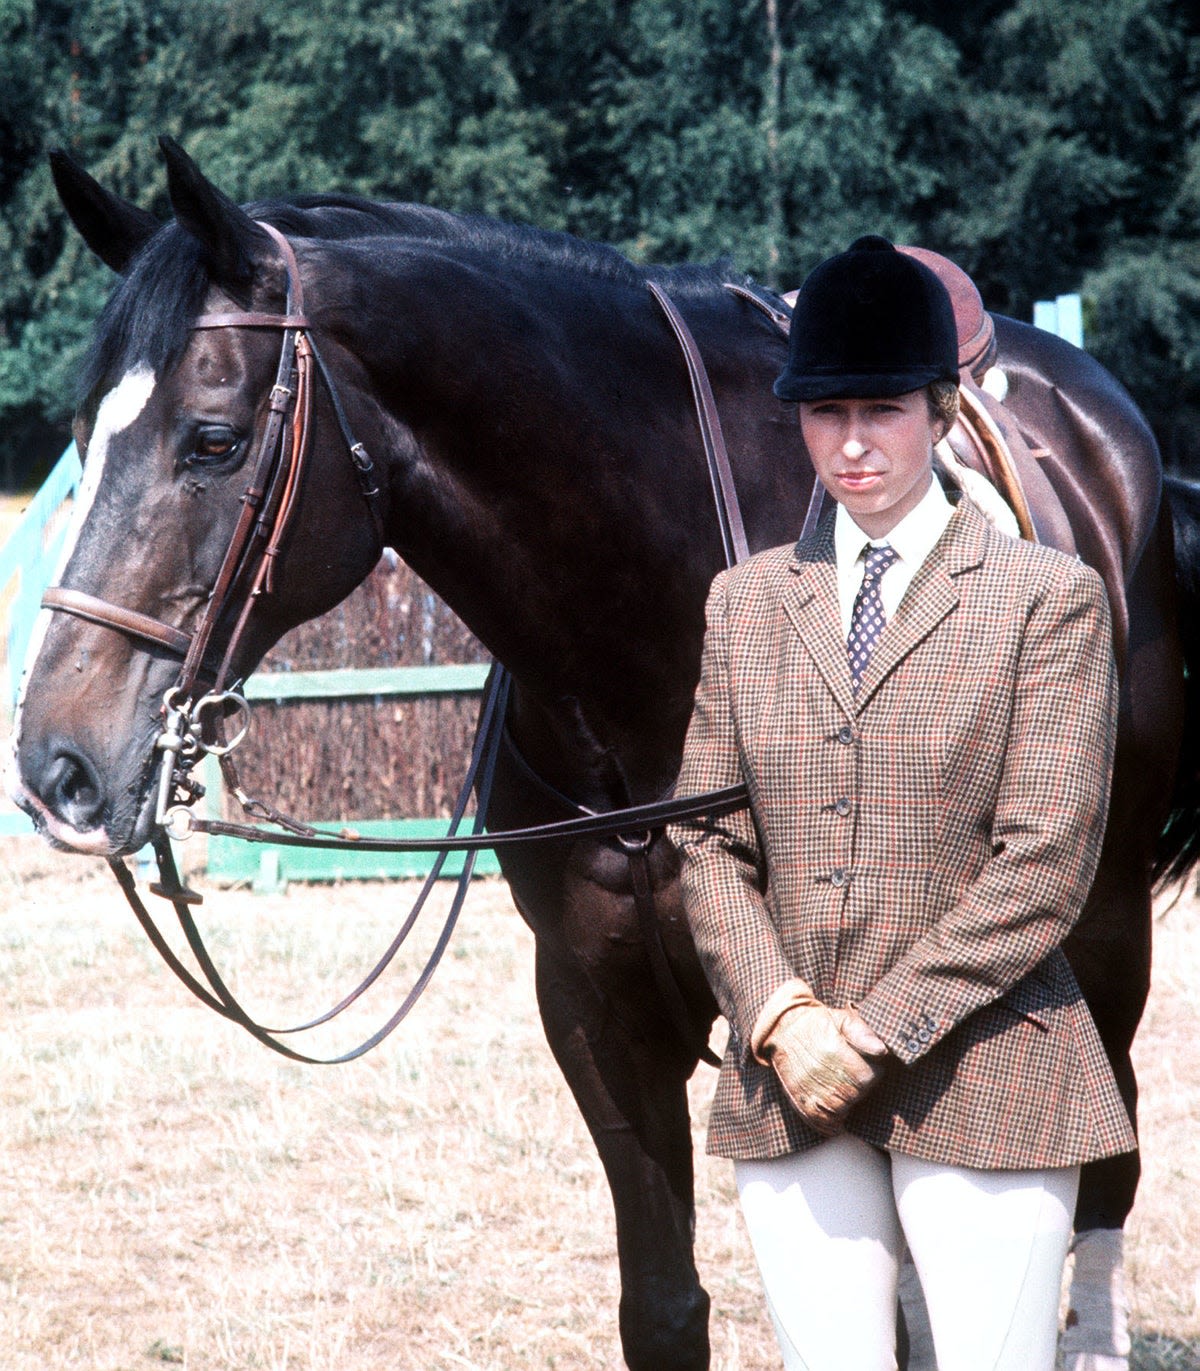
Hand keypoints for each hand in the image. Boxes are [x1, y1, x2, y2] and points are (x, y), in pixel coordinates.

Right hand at [763, 1002, 888, 1135]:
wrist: (783, 1029)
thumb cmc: (819, 1024)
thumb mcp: (842, 1019)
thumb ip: (863, 1032)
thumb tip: (882, 1050)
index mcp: (833, 1050)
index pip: (866, 1076)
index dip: (873, 1073)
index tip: (869, 1066)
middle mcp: (819, 1071)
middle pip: (855, 1094)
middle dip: (861, 1088)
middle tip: (856, 1078)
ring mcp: (808, 1088)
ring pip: (841, 1109)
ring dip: (849, 1104)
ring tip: (847, 1090)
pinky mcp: (799, 1099)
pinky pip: (821, 1120)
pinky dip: (832, 1122)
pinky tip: (838, 1114)